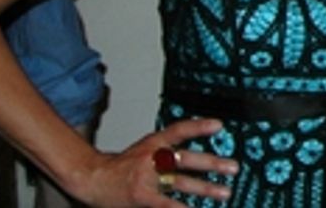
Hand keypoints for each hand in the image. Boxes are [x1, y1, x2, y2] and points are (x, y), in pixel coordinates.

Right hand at [75, 118, 235, 206]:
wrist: (92, 178)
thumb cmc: (121, 166)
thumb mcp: (144, 149)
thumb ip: (167, 149)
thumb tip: (196, 155)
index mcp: (153, 143)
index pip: (178, 130)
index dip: (198, 126)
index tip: (219, 125)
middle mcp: (152, 158)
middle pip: (186, 158)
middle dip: (212, 163)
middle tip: (233, 167)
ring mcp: (146, 178)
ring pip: (181, 182)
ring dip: (206, 188)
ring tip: (225, 192)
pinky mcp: (141, 196)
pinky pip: (164, 203)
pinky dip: (179, 207)